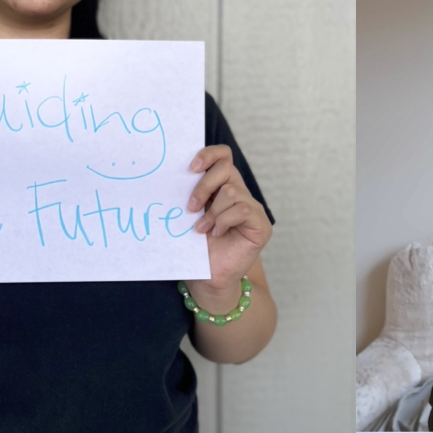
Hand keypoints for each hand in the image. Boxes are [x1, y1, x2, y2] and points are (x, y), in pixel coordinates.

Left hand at [183, 144, 269, 286]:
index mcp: (220, 187)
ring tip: (201, 228)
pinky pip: (243, 210)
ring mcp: (252, 209)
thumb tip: (171, 174)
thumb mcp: (189, 216)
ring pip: (232, 191)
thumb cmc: (196, 247)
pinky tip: (217, 233)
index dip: (208, 154)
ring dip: (212, 211)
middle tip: (190, 206)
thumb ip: (189, 195)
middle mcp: (239, 193)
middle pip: (226, 168)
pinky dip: (225, 221)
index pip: (222, 155)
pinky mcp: (261, 224)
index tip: (190, 167)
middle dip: (204, 185)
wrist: (207, 278)